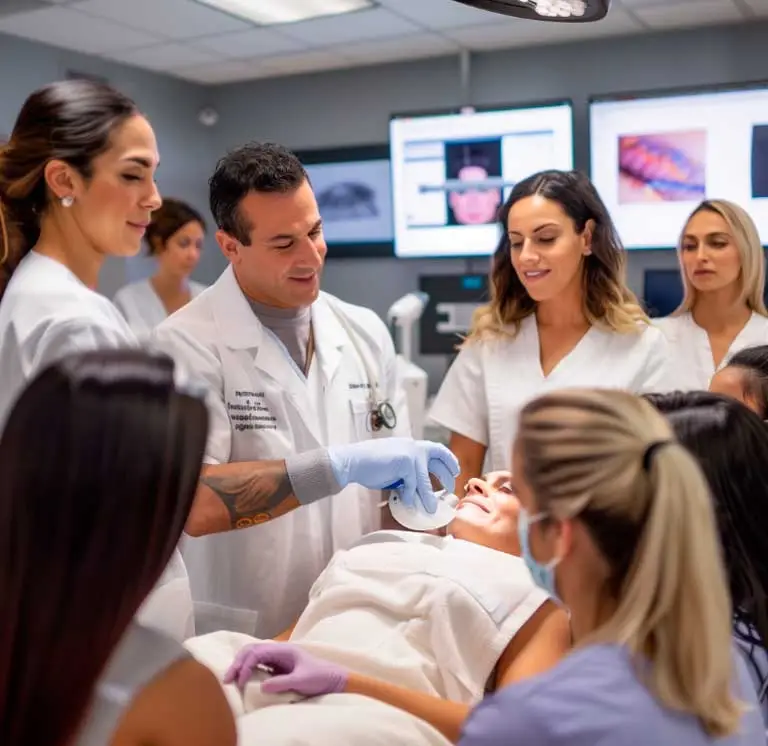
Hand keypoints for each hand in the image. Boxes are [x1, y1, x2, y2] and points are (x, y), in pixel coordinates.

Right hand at [223, 642, 347, 696]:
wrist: (332, 678)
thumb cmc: (319, 676)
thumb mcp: (302, 680)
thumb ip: (282, 682)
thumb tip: (261, 686)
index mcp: (284, 649)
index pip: (257, 652)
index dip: (245, 665)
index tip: (241, 681)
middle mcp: (278, 650)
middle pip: (251, 650)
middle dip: (238, 662)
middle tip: (227, 679)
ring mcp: (277, 657)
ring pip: (253, 655)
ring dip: (240, 664)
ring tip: (231, 678)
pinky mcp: (278, 665)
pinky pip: (258, 663)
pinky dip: (247, 669)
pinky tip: (242, 679)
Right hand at [327, 438, 458, 513]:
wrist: (351, 461)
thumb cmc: (368, 466)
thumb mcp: (394, 469)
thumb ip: (407, 476)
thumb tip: (417, 492)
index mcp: (410, 445)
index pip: (435, 450)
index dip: (447, 460)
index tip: (455, 471)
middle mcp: (413, 446)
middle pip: (438, 459)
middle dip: (447, 475)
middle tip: (451, 488)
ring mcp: (410, 452)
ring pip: (425, 479)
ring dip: (428, 496)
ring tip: (431, 508)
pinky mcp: (405, 461)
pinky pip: (413, 484)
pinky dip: (411, 495)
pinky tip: (408, 502)